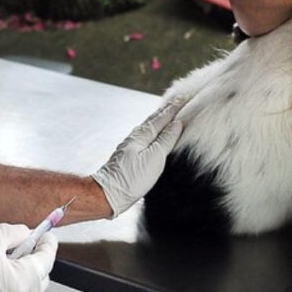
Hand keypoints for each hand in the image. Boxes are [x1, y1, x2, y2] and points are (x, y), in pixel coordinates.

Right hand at [0, 223, 56, 291]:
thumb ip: (13, 233)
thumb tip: (25, 234)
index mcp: (22, 283)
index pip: (46, 261)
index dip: (48, 244)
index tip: (47, 234)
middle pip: (38, 281)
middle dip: (36, 263)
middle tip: (25, 246)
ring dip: (18, 276)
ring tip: (0, 259)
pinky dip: (3, 288)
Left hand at [92, 99, 184, 216]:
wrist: (108, 193)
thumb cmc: (132, 179)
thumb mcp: (154, 159)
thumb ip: (165, 140)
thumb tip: (176, 124)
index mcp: (142, 136)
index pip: (161, 118)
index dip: (173, 109)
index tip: (183, 98)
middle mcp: (135, 137)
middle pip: (153, 119)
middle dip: (166, 110)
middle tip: (177, 100)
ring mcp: (130, 146)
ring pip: (147, 126)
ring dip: (158, 118)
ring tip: (166, 112)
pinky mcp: (127, 155)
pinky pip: (144, 135)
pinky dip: (151, 129)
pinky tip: (151, 133)